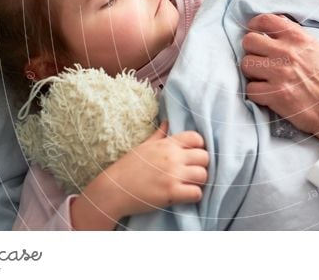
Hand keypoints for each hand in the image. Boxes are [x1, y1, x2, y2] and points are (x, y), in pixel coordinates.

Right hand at [70, 121, 208, 229]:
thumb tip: (167, 121)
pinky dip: (194, 196)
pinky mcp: (171, 193)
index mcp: (167, 144)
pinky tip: (185, 196)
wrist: (113, 189)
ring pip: (203, 175)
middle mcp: (172, 157)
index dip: (199, 147)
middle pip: (205, 157)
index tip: (192, 157)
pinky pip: (196, 193)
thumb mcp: (144, 146)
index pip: (197, 138)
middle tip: (192, 173)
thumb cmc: (128, 168)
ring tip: (189, 185)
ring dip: (199, 182)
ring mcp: (172, 175)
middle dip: (201, 166)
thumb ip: (159, 135)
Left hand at [240, 14, 318, 145]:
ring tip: (265, 78)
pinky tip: (268, 94)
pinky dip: (256, 93)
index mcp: (298, 38)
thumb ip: (295, 36)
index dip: (254, 25)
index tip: (254, 32)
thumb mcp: (317, 49)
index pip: (265, 20)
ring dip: (252, 73)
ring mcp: (280, 74)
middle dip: (251, 51)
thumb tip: (276, 24)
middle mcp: (287, 52)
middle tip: (260, 60)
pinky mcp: (275, 95)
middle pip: (249, 41)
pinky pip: (250, 89)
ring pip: (246, 64)